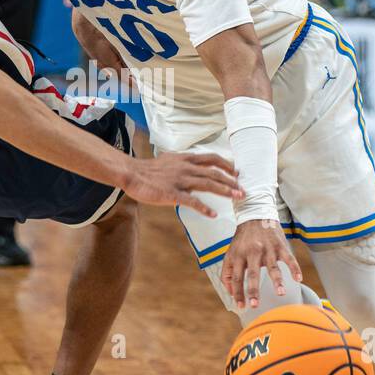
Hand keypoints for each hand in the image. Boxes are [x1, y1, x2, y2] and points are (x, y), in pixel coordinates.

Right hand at [123, 151, 241, 215]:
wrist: (131, 174)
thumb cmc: (148, 169)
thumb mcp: (168, 160)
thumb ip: (182, 163)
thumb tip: (191, 165)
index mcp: (185, 159)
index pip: (211, 159)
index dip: (226, 165)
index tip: (236, 172)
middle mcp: (185, 167)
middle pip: (214, 172)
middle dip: (231, 181)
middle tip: (243, 189)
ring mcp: (179, 180)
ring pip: (208, 184)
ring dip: (225, 191)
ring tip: (237, 198)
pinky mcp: (172, 193)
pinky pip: (192, 201)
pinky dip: (204, 208)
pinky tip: (212, 214)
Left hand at [220, 219, 302, 310]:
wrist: (256, 215)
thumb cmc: (243, 239)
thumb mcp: (230, 252)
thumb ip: (227, 272)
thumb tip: (230, 292)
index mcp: (238, 255)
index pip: (236, 277)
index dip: (238, 293)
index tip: (241, 306)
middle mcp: (252, 252)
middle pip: (252, 274)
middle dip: (253, 290)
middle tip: (255, 304)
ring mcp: (267, 249)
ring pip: (273, 267)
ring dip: (277, 281)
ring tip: (280, 293)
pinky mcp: (280, 246)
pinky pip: (289, 258)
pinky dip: (294, 268)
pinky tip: (298, 279)